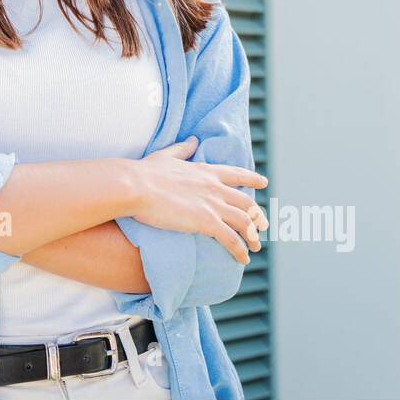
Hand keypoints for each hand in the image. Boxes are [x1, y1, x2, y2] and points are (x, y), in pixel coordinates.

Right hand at [126, 137, 268, 264]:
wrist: (135, 186)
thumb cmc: (145, 172)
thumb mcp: (166, 156)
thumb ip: (182, 149)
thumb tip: (193, 140)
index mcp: (206, 171)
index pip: (236, 174)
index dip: (252, 179)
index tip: (264, 182)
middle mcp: (215, 187)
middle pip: (246, 202)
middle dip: (257, 215)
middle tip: (263, 225)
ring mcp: (212, 205)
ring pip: (244, 222)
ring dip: (253, 235)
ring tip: (255, 246)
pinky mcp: (206, 222)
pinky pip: (231, 239)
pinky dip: (240, 249)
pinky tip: (243, 258)